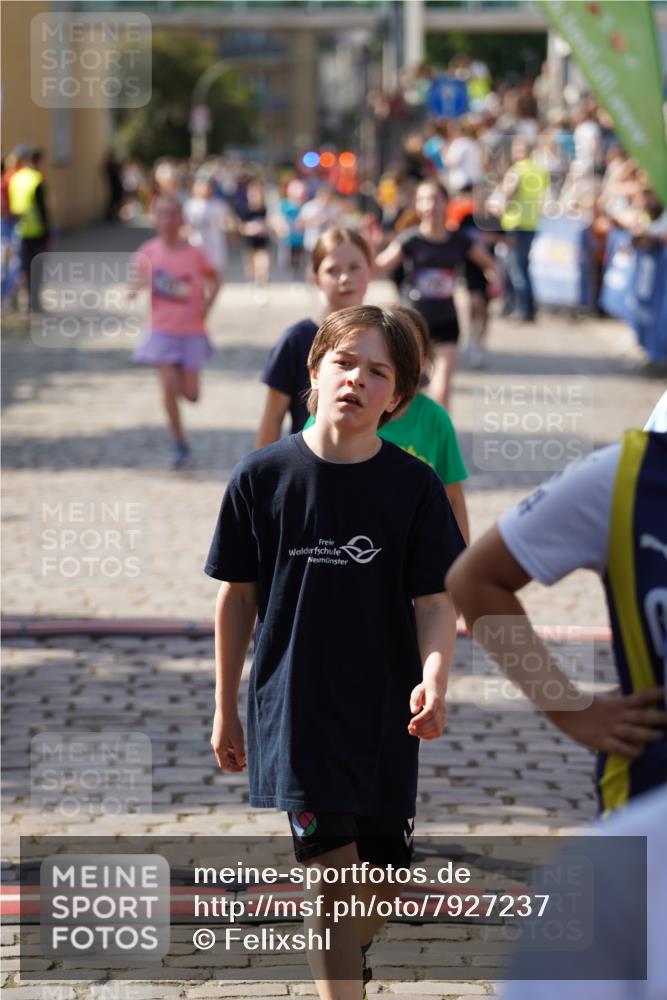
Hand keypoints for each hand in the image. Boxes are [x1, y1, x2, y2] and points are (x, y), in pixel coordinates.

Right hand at [211, 709, 246, 770]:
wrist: (225, 710)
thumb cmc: (232, 726)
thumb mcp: (238, 741)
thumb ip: (240, 754)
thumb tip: (241, 763)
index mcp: (219, 749)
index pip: (225, 765)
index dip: (233, 769)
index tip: (243, 769)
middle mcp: (215, 746)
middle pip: (224, 760)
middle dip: (234, 763)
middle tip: (244, 765)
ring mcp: (216, 740)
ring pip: (224, 753)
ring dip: (233, 757)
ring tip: (243, 758)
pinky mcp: (218, 734)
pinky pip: (224, 746)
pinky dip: (231, 750)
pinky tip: (238, 748)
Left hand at [408, 683, 445, 739]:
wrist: (437, 689)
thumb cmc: (424, 690)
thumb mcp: (418, 690)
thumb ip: (415, 699)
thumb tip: (414, 711)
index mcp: (435, 699)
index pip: (430, 711)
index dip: (421, 719)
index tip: (411, 722)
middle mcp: (441, 709)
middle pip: (434, 722)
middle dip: (420, 728)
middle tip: (409, 728)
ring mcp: (443, 716)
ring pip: (436, 729)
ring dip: (423, 733)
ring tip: (412, 731)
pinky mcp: (442, 722)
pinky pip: (438, 732)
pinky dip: (428, 736)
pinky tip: (419, 734)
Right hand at [548, 687, 666, 757]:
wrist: (561, 709)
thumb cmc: (582, 703)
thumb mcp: (601, 697)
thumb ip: (613, 695)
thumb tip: (620, 689)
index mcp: (617, 703)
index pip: (642, 698)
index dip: (656, 695)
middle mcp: (617, 715)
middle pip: (642, 716)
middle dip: (659, 718)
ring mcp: (609, 728)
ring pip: (633, 732)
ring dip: (648, 735)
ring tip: (661, 737)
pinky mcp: (600, 740)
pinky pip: (618, 747)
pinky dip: (630, 751)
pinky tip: (639, 755)